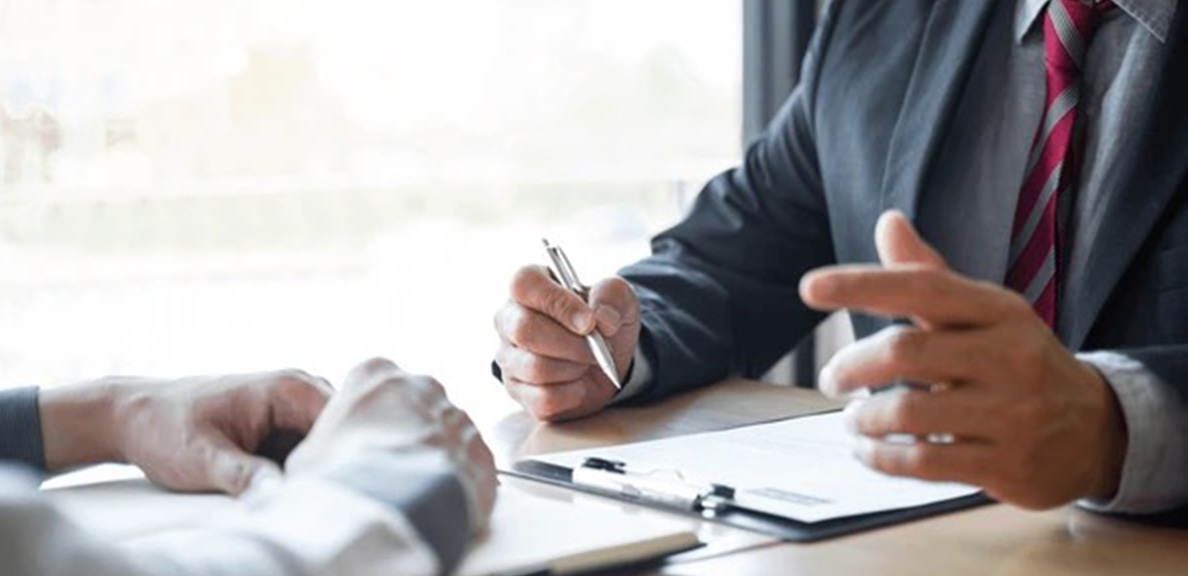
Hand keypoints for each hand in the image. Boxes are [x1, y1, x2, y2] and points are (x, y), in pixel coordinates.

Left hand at [40, 370, 332, 494]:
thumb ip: (244, 476)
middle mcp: (300, 390)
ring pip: (327, 446)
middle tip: (312, 500)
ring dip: (317, 471)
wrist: (132, 417)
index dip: (341, 459)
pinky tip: (286, 492)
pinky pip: (309, 451)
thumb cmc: (164, 429)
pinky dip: (302, 473)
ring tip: (298, 497)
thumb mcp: (202, 459)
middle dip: (333, 467)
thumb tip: (280, 497)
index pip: (344, 423)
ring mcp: (293, 408)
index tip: (321, 491)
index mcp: (288, 388)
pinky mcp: (283, 427)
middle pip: (342, 435)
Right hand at [286, 358, 496, 529]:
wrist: (387, 510)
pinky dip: (459, 486)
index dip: (367, 421)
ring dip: (434, 461)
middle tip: (389, 474)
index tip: (360, 448)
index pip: (373, 386)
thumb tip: (322, 463)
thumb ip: (322, 445)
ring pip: (447, 436)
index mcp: (375, 373)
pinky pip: (471, 467)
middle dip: (407, 436)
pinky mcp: (482, 452)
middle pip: (415, 408)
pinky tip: (438, 507)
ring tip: (413, 496)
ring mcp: (457, 417)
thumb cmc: (339, 478)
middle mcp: (422, 386)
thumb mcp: (306, 455)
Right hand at [493, 265, 638, 420]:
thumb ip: (614, 295)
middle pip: (525, 330)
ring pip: (536, 367)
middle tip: (596, 347)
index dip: (558, 303)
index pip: (524, 284)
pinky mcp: (517, 390)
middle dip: (572, 343)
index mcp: (529, 285)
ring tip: (587, 362)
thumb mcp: (619, 299)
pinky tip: (577, 383)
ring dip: (575, 368)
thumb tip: (602, 319)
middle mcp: (509, 319)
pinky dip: (572, 393)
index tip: (589, 322)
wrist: (605, 361)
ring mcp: (509, 357)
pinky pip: (544, 398)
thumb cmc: (602, 322)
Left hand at [799, 211, 1127, 508]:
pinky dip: (881, 458)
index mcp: (1000, 310)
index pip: (922, 287)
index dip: (861, 285)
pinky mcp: (1006, 465)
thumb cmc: (1016, 361)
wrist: (1095, 431)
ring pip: (908, 412)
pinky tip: (868, 450)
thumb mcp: (983, 313)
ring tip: (853, 418)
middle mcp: (1009, 357)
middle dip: (852, 366)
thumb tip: (888, 221)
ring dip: (863, 418)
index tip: (809, 288)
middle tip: (831, 379)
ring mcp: (1011, 414)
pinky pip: (923, 462)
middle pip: (906, 351)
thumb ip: (928, 275)